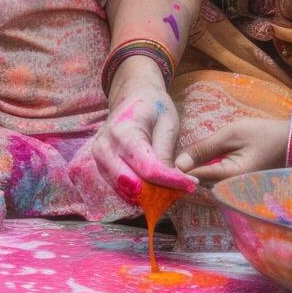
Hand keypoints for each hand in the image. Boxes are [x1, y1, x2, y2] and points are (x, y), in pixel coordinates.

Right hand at [93, 59, 196, 196]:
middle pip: (134, 185)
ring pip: (126, 191)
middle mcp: (105, 148)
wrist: (131, 97)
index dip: (172, 181)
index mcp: (123, 132)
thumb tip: (173, 181)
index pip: (149, 169)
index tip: (192, 184)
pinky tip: (157, 185)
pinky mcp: (100, 167)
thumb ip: (166, 152)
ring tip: (172, 186)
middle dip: (161, 192)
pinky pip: (121, 189)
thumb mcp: (168, 123)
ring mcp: (99, 159)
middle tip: (183, 189)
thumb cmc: (153, 107)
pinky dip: (140, 192)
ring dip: (150, 195)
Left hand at [174, 117, 290, 181]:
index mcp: (230, 177)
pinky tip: (206, 158)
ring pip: (207, 181)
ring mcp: (236, 189)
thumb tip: (178, 163)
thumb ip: (204, 148)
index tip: (165, 160)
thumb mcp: (231, 134)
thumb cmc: (264, 134)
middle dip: (187, 169)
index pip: (195, 177)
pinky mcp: (238, 184)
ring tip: (188, 155)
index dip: (178, 169)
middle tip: (175, 154)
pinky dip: (209, 169)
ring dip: (197, 169)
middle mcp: (232, 189)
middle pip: (199, 181)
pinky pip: (217, 179)